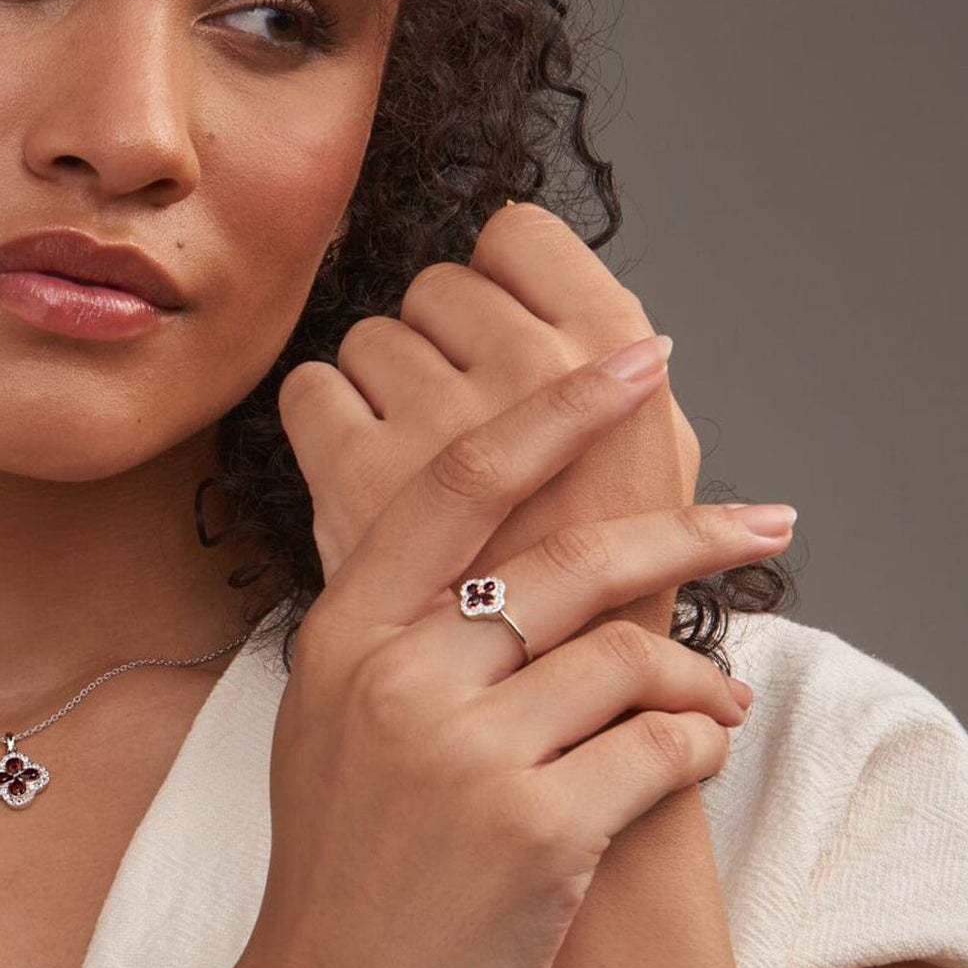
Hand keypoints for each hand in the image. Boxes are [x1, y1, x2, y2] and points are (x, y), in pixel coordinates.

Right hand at [232, 342, 793, 967]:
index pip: (462, 482)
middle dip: (690, 535)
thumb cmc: (345, 871)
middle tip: (769, 524)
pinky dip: (696, 751)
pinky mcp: (532, 830)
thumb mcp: (334, 722)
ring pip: (629, 658)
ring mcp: (462, 751)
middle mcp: (397, 675)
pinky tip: (693, 764)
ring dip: (698, 678)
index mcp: (345, 632)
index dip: (559, 410)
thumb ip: (406, 633)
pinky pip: (658, 750)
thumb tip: (522, 555)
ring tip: (720, 704)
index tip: (639, 358)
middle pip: (573, 563)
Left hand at [283, 203, 702, 633]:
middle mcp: (527, 366)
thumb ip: (621, 388)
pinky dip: (324, 425)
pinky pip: (309, 391)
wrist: (549, 732)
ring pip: (371, 338)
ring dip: (386, 390)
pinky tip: (365, 476)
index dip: (506, 284)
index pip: (517, 235)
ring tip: (422, 463)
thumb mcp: (658, 472)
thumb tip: (626, 340)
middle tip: (466, 419)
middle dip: (445, 346)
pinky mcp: (358, 474)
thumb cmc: (608, 600)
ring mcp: (440, 419)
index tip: (506, 339)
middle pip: (438, 287)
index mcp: (610, 347)